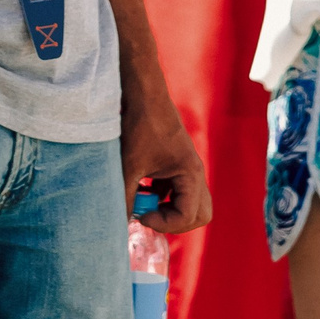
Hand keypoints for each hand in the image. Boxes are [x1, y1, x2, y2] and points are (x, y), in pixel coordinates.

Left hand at [122, 106, 212, 235]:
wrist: (143, 95)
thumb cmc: (140, 126)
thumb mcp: (129, 166)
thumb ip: (125, 198)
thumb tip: (119, 224)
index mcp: (190, 173)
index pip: (188, 216)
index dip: (164, 223)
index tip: (141, 215)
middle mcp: (195, 173)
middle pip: (200, 214)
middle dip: (175, 223)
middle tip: (150, 215)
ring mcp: (189, 169)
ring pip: (192, 204)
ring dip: (169, 210)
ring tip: (144, 201)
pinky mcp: (178, 165)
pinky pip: (179, 192)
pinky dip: (163, 197)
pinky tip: (141, 187)